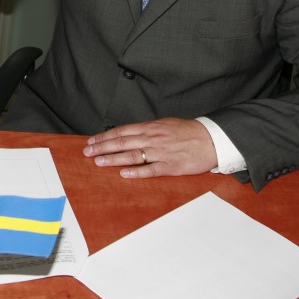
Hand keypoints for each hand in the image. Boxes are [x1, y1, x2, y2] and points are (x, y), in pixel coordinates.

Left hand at [82, 118, 216, 178]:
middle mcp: (153, 138)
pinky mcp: (171, 165)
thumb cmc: (188, 132)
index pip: (121, 131)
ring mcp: (161, 152)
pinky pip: (151, 170)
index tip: (91, 142)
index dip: (104, 137)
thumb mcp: (165, 124)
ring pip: (133, 155)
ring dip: (114, 159)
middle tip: (87, 153)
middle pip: (122, 142)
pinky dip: (137, 172)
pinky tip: (124, 174)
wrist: (211, 139)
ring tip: (98, 162)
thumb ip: (147, 130)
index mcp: (150, 128)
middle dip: (102, 147)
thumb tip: (129, 134)